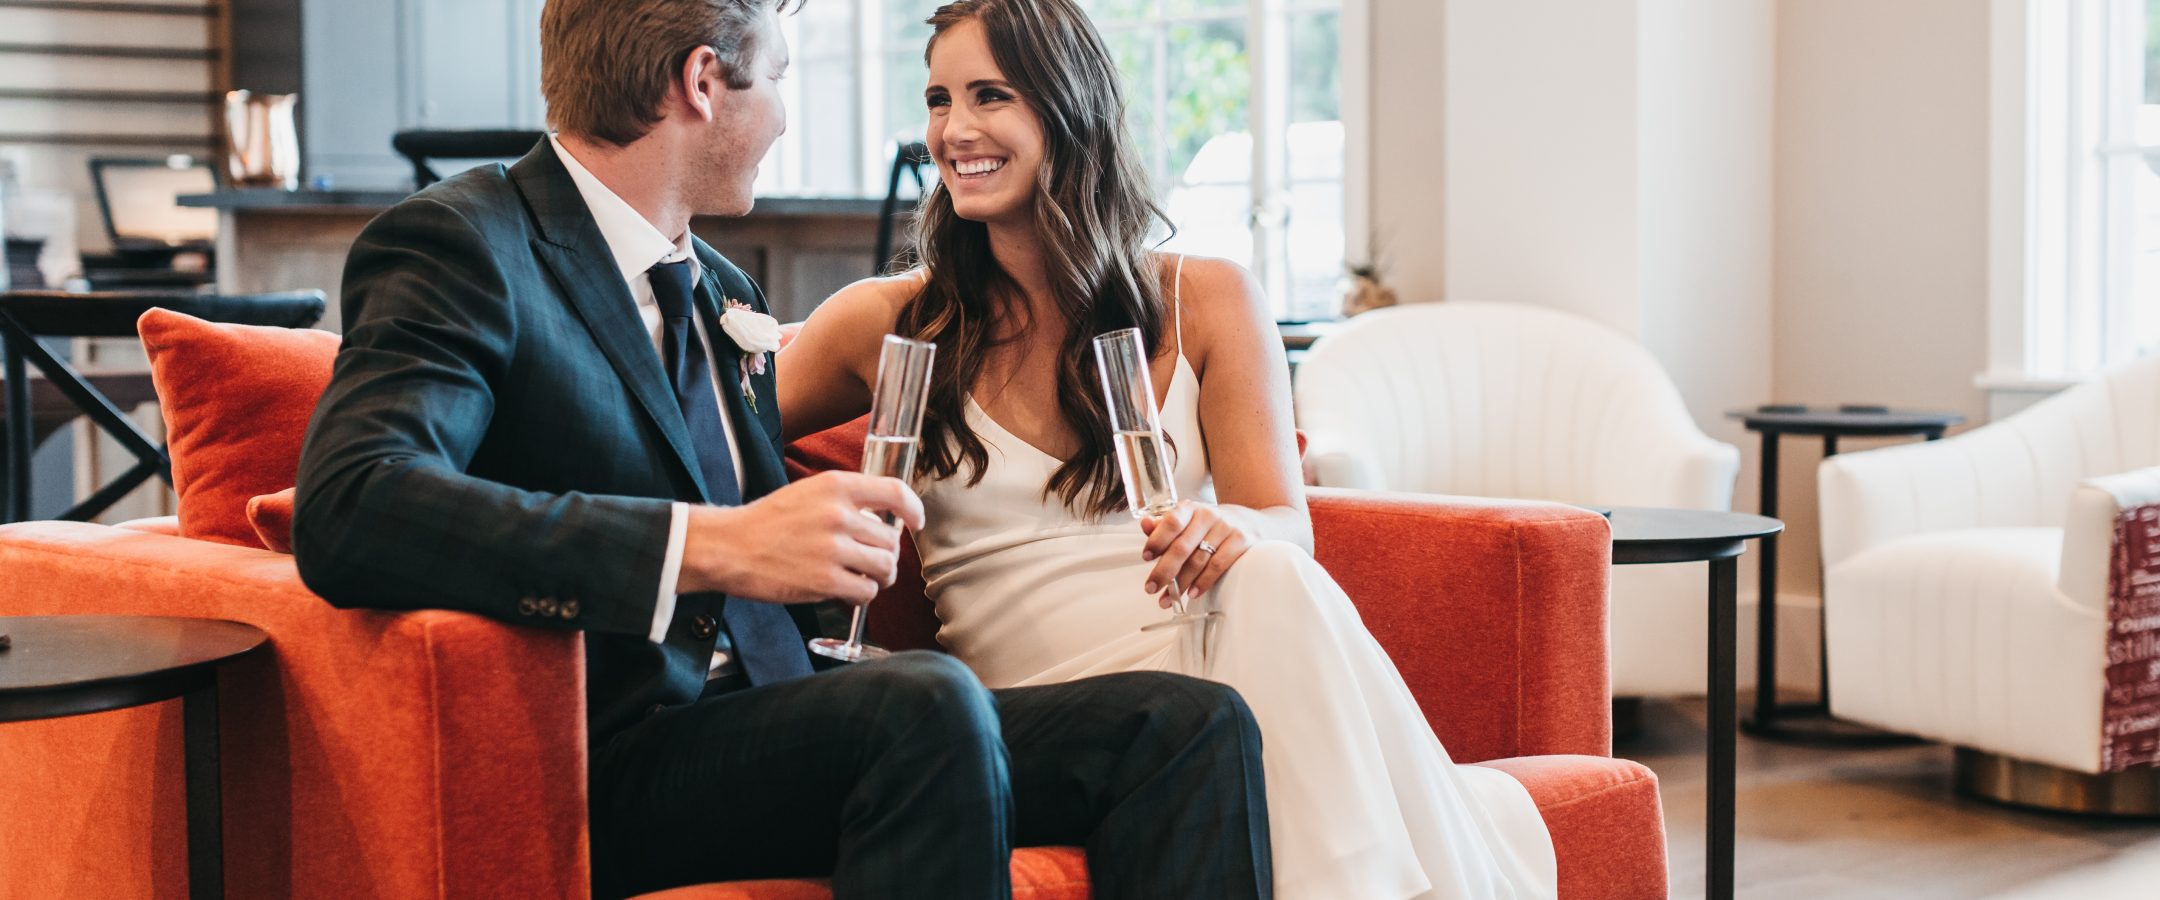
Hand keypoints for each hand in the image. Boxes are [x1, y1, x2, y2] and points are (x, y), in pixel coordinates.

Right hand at [679, 471, 924, 604]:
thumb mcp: (808, 493)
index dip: (913, 510)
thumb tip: (881, 519)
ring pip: (884, 567)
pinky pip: (866, 591)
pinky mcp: (826, 581)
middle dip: (884, 555)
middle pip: (891, 540)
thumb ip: (844, 501)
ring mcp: (833, 549)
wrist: (729, 548)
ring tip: (862, 579)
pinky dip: (861, 595)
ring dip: (878, 577)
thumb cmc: (766, 523)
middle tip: (869, 562)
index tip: (915, 523)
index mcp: (836, 487)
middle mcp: (839, 515)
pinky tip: (845, 592)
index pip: (895, 492)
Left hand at [1139, 500, 1251, 607]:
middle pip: (1182, 547)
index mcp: (1190, 508)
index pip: (1171, 522)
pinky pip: (1218, 566)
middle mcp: (1207, 515)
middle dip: (1163, 571)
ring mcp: (1225, 528)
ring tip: (1168, 598)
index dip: (1157, 540)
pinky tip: (1192, 593)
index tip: (1146, 557)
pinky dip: (1203, 582)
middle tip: (1150, 588)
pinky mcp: (1240, 542)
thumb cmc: (1208, 525)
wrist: (1248, 521)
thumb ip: (1164, 525)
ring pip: (1198, 561)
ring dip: (1181, 583)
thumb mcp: (1187, 520)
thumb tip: (1145, 525)